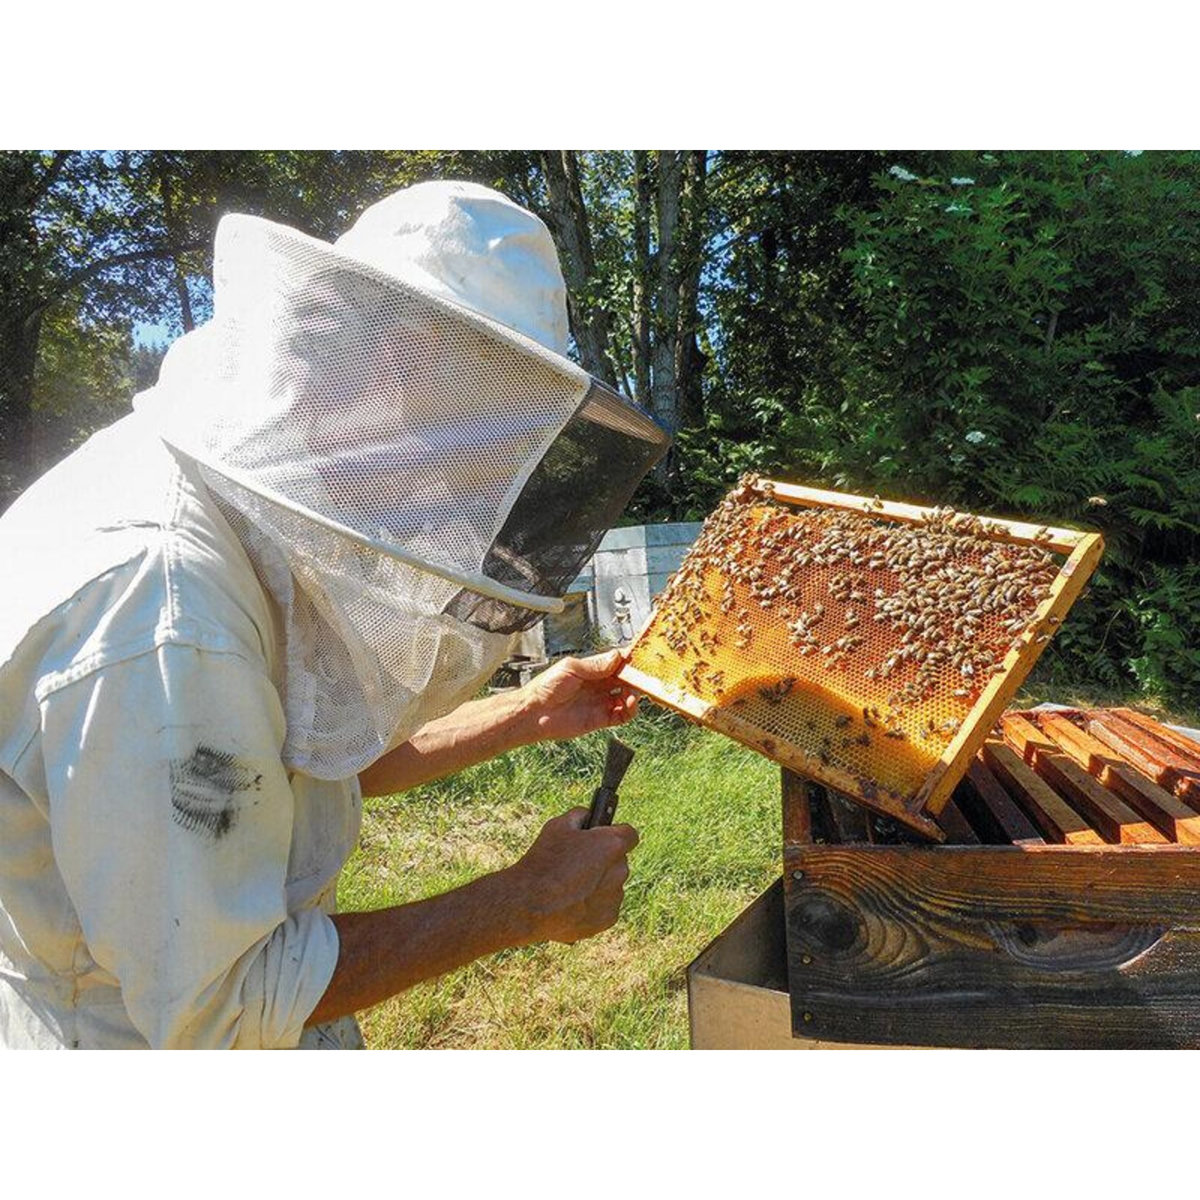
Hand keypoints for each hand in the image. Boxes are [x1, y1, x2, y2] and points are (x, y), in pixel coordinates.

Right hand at [506, 808, 638, 944]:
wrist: (530, 903)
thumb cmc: (544, 861)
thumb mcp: (558, 825)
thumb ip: (580, 816)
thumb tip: (588, 816)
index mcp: (613, 844)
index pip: (629, 834)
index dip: (615, 834)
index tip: (602, 838)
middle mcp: (620, 870)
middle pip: (618, 861)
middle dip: (603, 861)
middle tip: (578, 863)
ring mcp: (615, 896)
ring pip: (611, 885)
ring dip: (598, 884)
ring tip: (570, 886)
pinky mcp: (608, 919)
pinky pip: (604, 906)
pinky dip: (592, 905)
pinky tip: (571, 903)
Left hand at [518, 650, 638, 742]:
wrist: (534, 713)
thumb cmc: (545, 687)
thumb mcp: (571, 668)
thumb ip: (595, 665)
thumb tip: (617, 656)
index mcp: (593, 670)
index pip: (617, 662)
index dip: (629, 660)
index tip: (640, 658)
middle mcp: (600, 685)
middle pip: (627, 679)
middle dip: (637, 677)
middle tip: (643, 677)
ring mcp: (601, 701)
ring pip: (628, 696)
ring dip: (635, 694)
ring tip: (633, 693)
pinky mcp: (601, 718)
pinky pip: (623, 715)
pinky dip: (631, 710)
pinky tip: (629, 704)